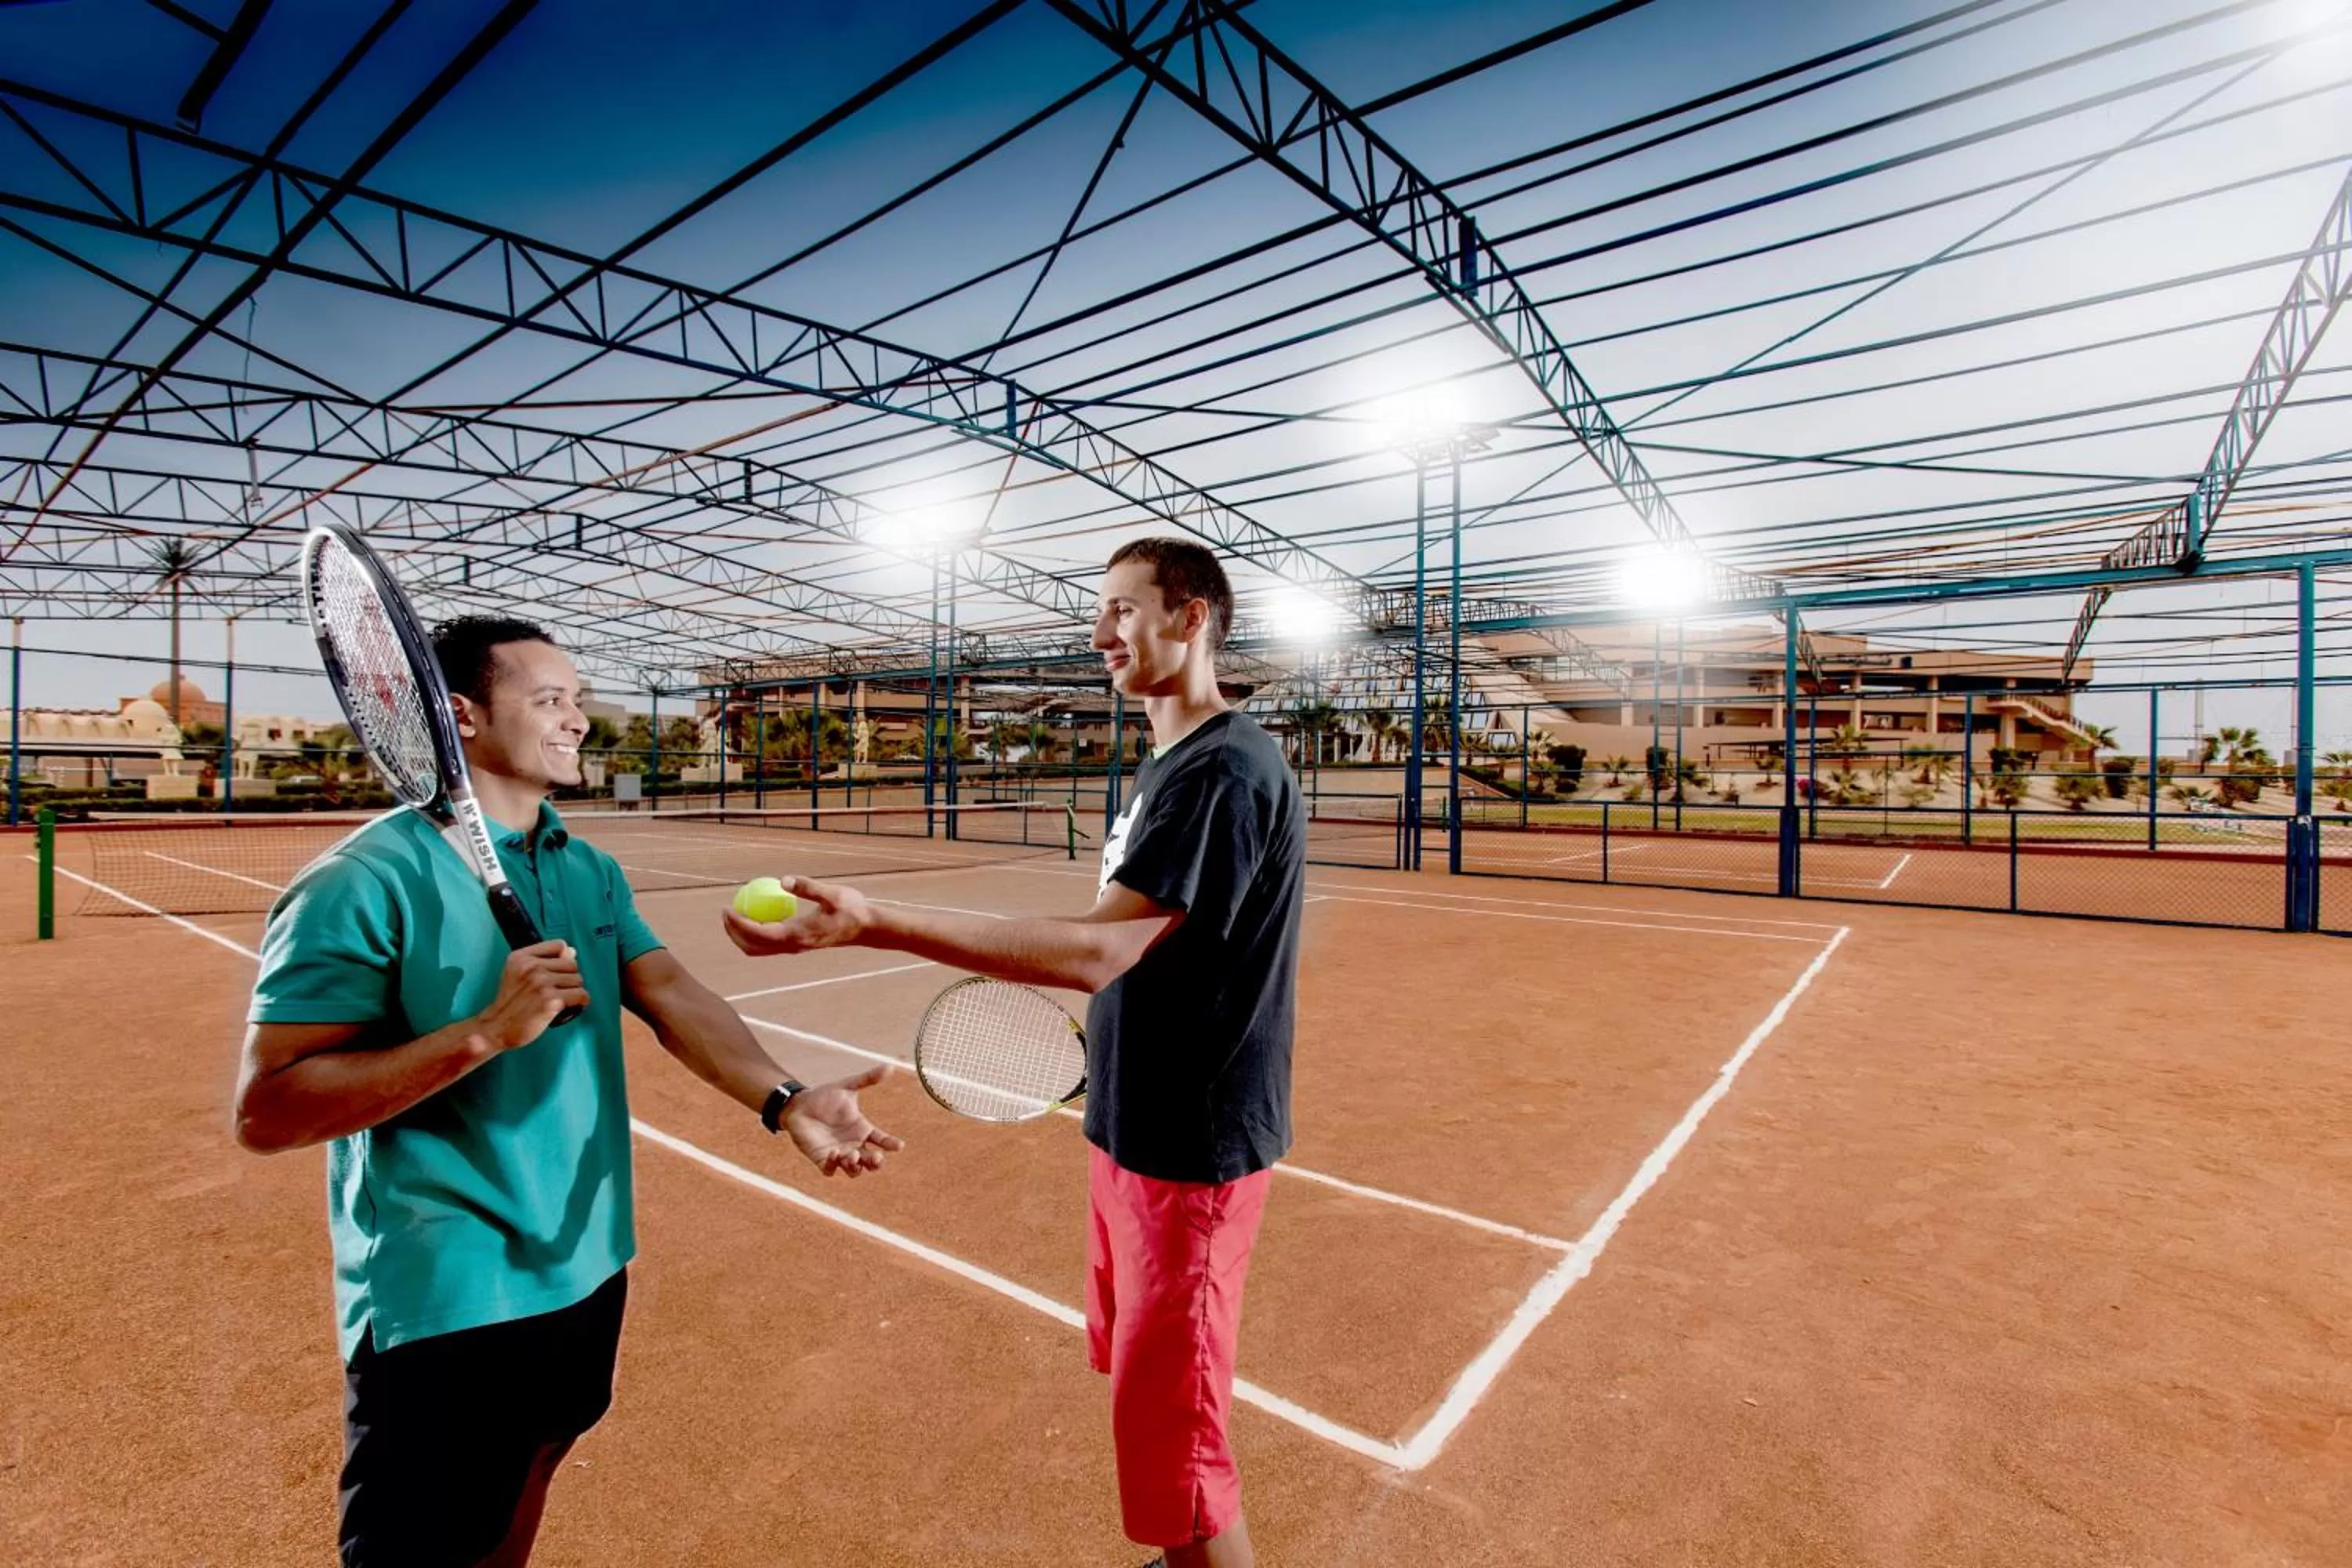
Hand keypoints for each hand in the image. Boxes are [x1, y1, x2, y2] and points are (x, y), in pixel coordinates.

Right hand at [477, 941, 588, 1049]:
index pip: (559, 945)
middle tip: (557, 990)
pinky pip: (581, 995)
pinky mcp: (551, 1000)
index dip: (564, 958)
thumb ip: (543, 959)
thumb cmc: (510, 1003)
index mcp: (521, 957)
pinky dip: (580, 1002)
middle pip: (572, 964)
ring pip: (577, 980)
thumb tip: (572, 952)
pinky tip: (570, 1006)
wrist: (496, 1027)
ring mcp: (541, 983)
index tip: (557, 971)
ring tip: (560, 999)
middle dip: (568, 978)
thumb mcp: (517, 972)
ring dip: (574, 991)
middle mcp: (531, 967)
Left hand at [723, 875, 873, 956]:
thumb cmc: (851, 909)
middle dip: (733, 932)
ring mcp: (794, 948)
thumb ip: (807, 887)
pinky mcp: (797, 945)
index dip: (739, 923)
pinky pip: (768, 944)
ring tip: (734, 915)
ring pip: (758, 949)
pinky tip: (755, 915)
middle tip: (725, 910)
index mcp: (797, 934)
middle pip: (752, 947)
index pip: (759, 933)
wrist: (866, 928)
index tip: (727, 908)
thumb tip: (782, 880)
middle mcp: (793, 946)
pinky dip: (755, 933)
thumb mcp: (831, 894)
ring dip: (741, 935)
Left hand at [784, 1064, 904, 1177]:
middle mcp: (853, 1144)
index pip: (882, 1140)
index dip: (891, 1144)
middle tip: (876, 1158)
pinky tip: (834, 1153)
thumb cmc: (825, 1096)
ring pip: (854, 1170)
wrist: (799, 1105)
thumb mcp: (847, 1086)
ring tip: (852, 1155)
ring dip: (855, 1166)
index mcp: (862, 1129)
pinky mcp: (822, 1159)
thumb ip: (868, 1078)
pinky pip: (830, 1170)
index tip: (899, 1145)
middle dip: (875, 1163)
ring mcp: (839, 1153)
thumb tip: (890, 1067)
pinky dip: (834, 1166)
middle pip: (871, 1161)